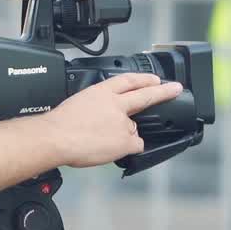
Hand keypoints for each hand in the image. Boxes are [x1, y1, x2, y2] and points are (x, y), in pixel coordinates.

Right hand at [42, 72, 182, 168]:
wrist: (56, 137)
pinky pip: (135, 145)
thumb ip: (95, 107)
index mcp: (101, 92)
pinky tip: (112, 149)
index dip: (142, 79)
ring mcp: (123, 123)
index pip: (127, 81)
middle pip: (145, 95)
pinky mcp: (126, 140)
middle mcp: (116, 105)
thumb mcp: (78, 103)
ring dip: (124, 135)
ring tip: (102, 141)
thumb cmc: (59, 125)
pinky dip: (127, 149)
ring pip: (133, 130)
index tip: (153, 79)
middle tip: (174, 88)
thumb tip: (100, 118)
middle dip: (163, 91)